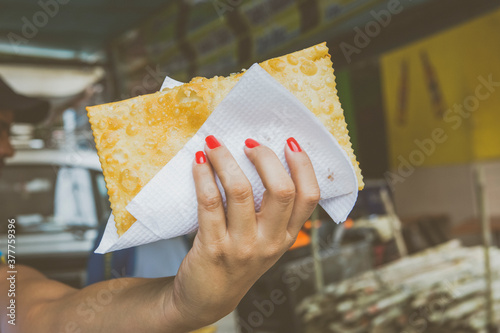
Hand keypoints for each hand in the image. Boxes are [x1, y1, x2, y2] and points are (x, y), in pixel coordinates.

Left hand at [162, 136, 319, 330]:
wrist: (207, 298)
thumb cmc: (237, 259)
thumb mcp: (265, 241)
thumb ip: (272, 211)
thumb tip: (266, 159)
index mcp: (287, 237)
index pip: (309, 197)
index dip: (303, 165)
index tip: (288, 142)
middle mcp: (269, 242)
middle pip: (282, 191)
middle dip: (266, 157)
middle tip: (249, 143)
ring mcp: (242, 246)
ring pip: (241, 191)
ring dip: (226, 159)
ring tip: (214, 144)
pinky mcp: (213, 248)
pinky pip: (209, 202)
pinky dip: (203, 176)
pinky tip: (199, 162)